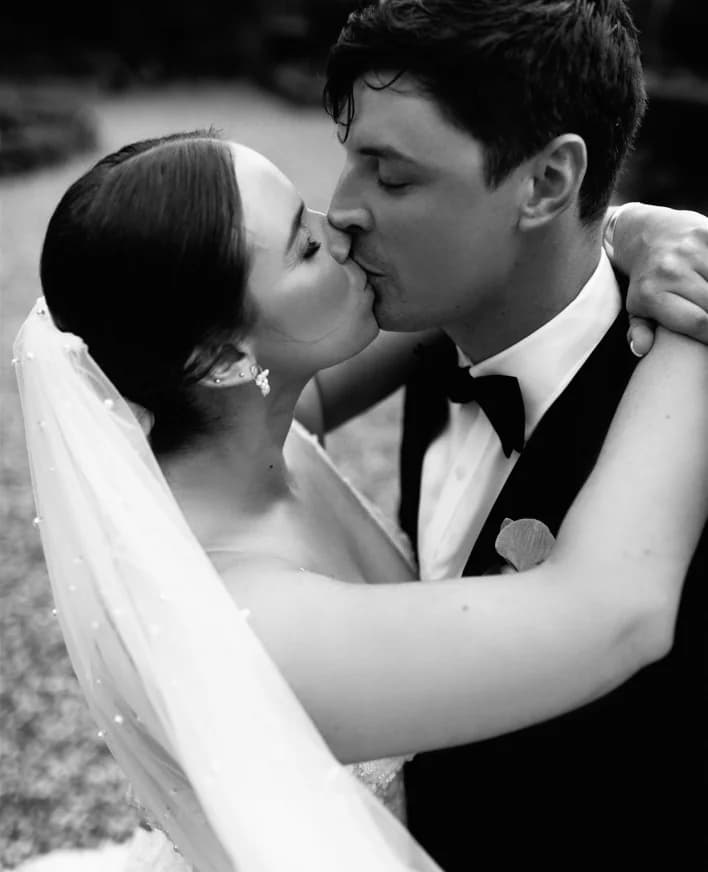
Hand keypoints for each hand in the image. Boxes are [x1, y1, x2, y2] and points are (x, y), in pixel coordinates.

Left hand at [605, 203, 707, 355]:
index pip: (699, 323)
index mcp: (651, 294)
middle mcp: (670, 271)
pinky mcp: (706, 234)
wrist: (645, 234)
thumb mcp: (637, 308)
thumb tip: (641, 349)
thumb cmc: (647, 281)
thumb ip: (640, 331)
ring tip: (707, 300)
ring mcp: (690, 250)